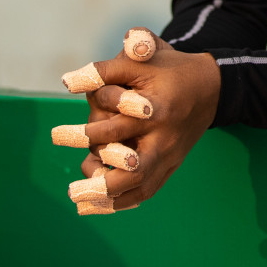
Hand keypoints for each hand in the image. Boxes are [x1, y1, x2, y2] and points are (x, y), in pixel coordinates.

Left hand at [76, 31, 220, 209]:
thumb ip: (106, 70)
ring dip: (108, 197)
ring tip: (77, 199)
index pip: (119, 127)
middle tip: (69, 189)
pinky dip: (122, 202)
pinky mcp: (171, 164)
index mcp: (159, 110)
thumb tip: (68, 81)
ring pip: (140, 185)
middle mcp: (166, 138)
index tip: (54, 135)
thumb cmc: (170, 69)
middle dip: (98, 179)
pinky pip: (147, 190)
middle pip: (134, 168)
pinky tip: (94, 206)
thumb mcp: (142, 60)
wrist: (212, 87)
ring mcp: (170, 155)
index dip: (89, 132)